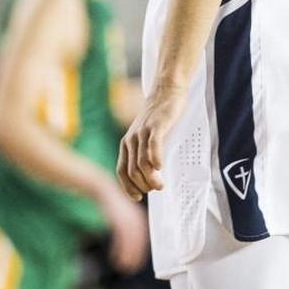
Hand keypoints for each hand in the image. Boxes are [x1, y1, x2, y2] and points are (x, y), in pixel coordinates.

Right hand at [94, 177, 150, 272]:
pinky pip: (121, 234)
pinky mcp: (116, 216)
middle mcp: (133, 216)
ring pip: (131, 238)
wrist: (103, 188)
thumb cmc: (112, 203)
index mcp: (136, 216)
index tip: (136, 262)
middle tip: (132, 267)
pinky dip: (119, 248)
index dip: (139, 249)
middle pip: (139, 237)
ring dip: (128, 253)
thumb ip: (127, 224)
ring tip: (123, 266)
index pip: (142, 235)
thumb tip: (129, 238)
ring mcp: (125, 216)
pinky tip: (115, 258)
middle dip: (136, 253)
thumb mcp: (121, 214)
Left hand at [116, 83, 186, 199]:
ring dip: (150, 178)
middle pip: (132, 170)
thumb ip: (145, 151)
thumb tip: (151, 173)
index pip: (121, 171)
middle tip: (155, 189)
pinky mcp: (156, 126)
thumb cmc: (160, 116)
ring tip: (160, 185)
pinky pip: (153, 146)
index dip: (128, 187)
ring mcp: (143, 132)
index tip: (138, 197)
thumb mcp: (147, 135)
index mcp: (127, 143)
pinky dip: (156, 159)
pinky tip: (161, 167)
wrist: (166, 91)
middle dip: (142, 185)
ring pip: (141, 162)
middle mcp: (131, 139)